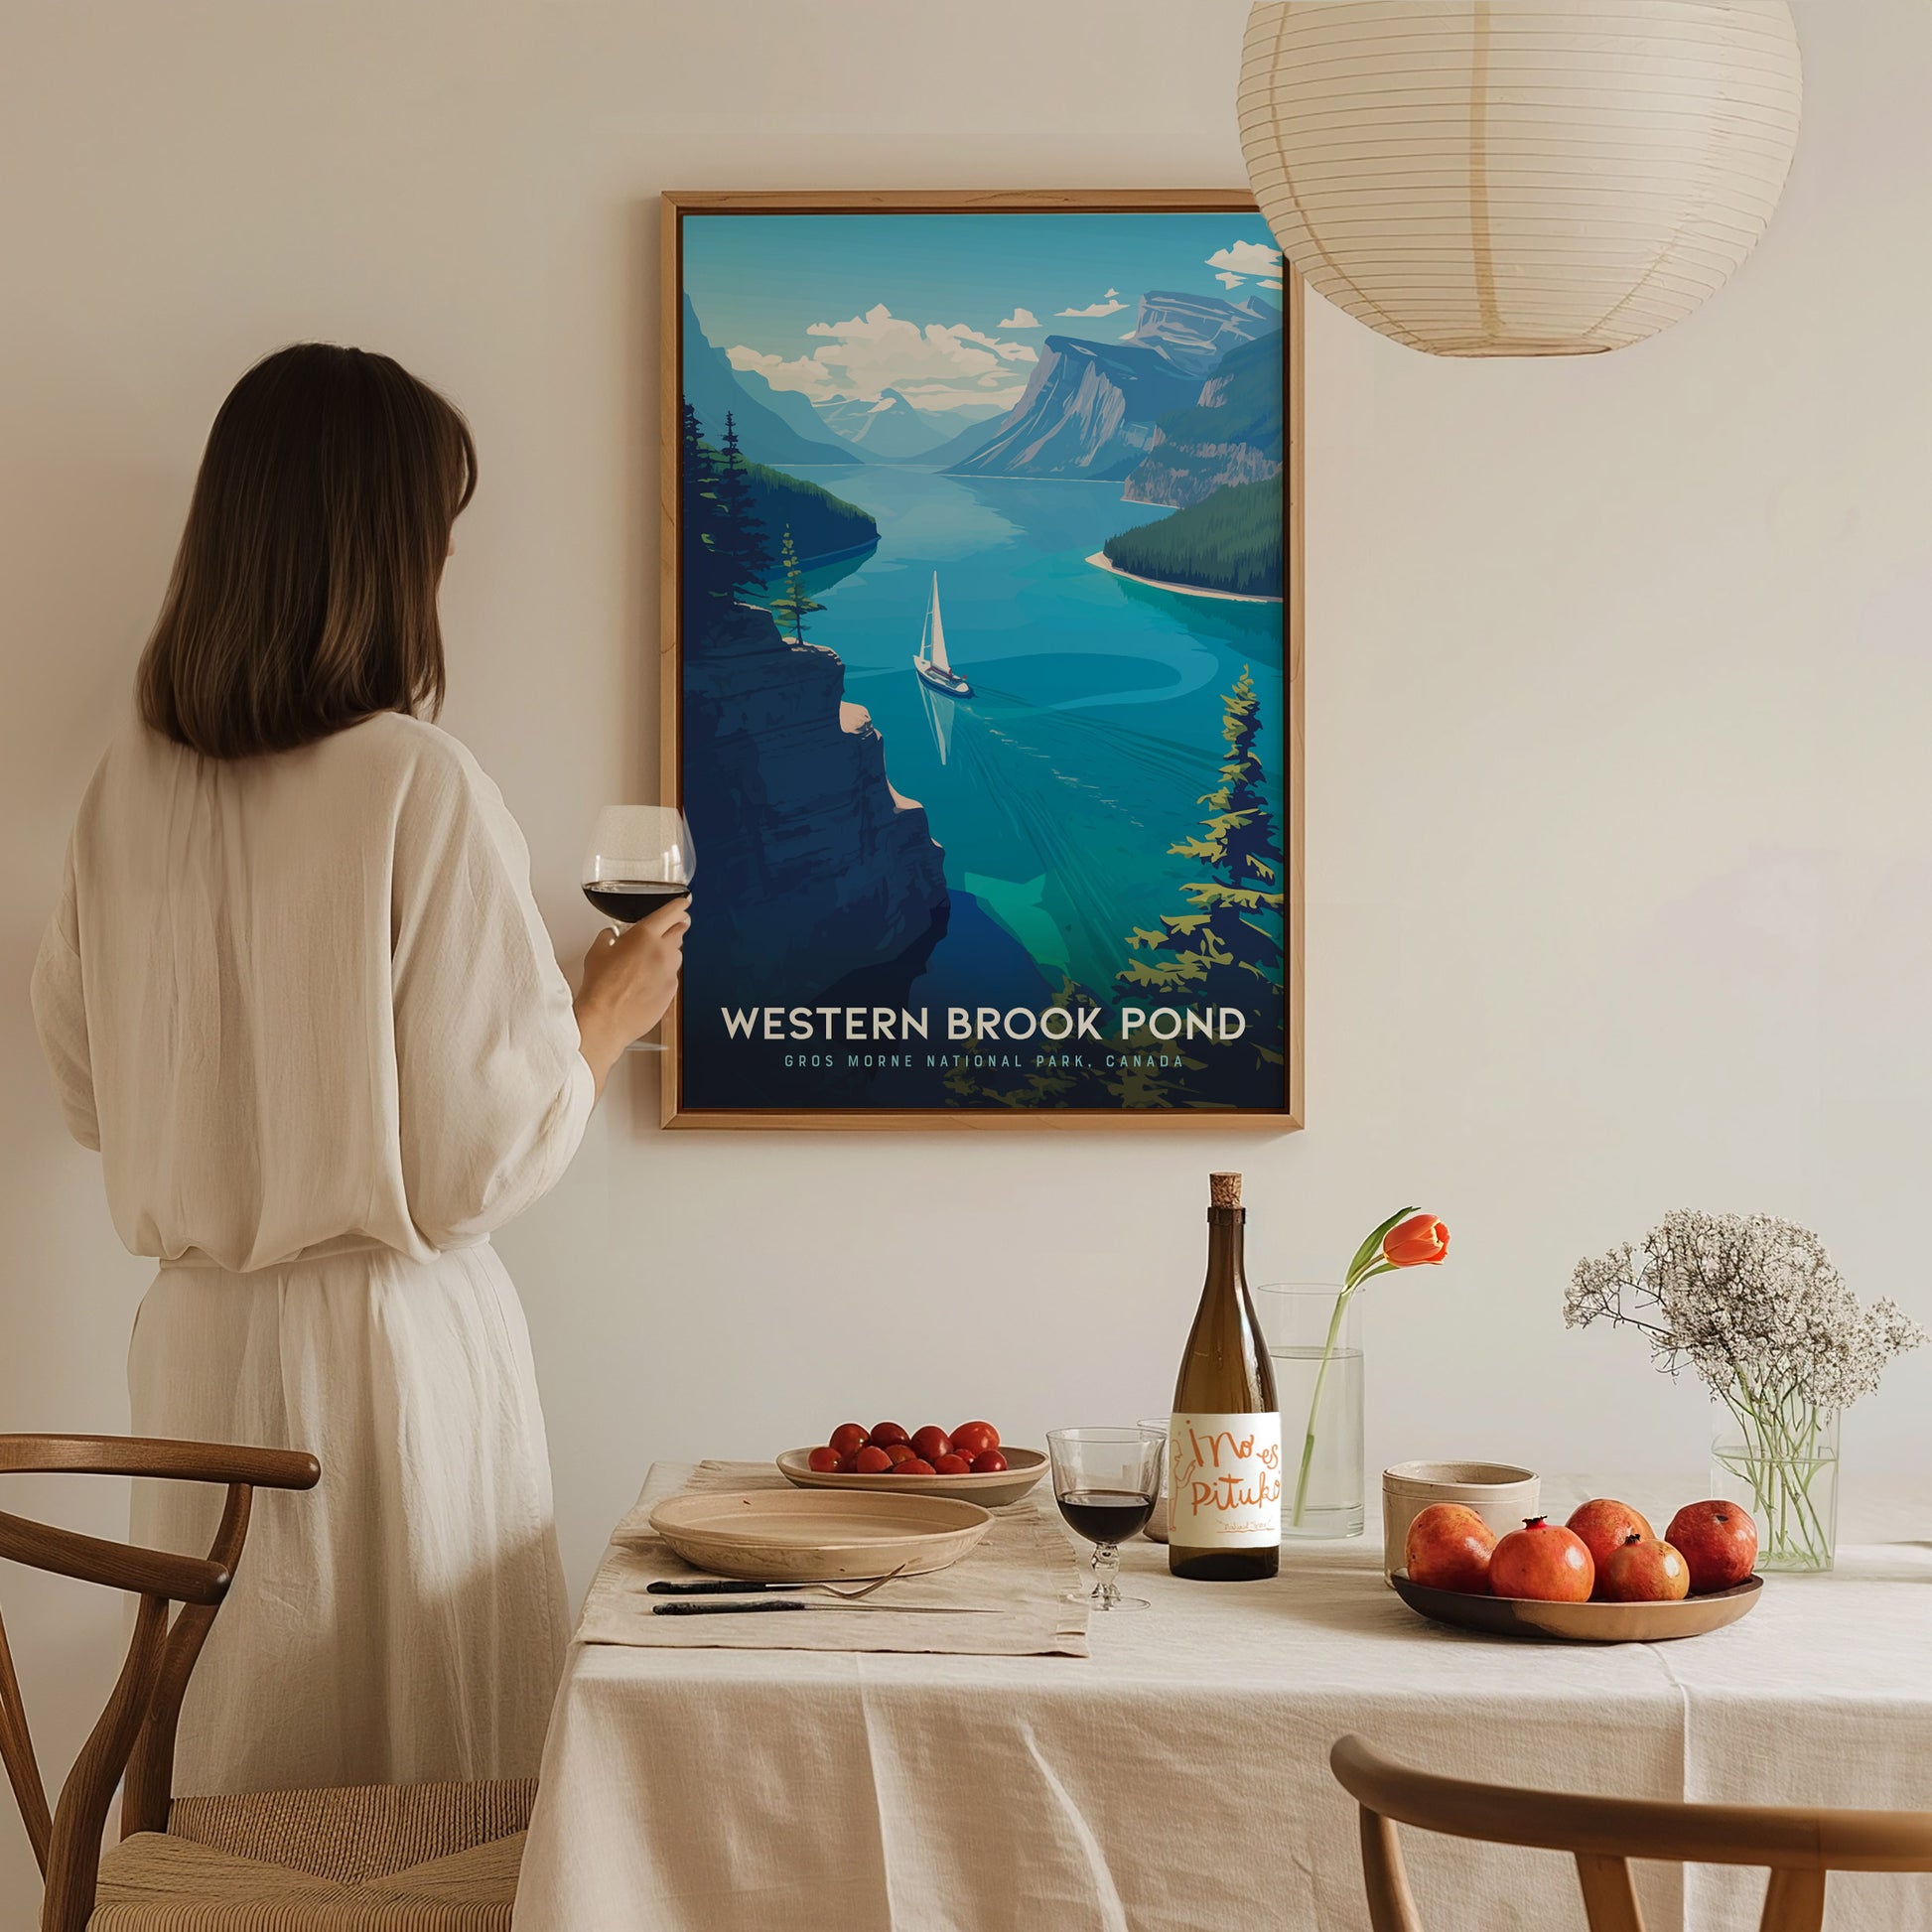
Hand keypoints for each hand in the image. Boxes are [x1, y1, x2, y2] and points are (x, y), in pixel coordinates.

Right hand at [574, 896, 689, 1094]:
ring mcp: (670, 973)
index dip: (679, 906)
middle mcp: (662, 952)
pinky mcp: (672, 992)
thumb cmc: (600, 987)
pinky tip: (647, 982)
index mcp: (645, 935)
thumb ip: (608, 937)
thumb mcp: (597, 952)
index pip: (671, 912)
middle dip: (675, 927)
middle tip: (669, 928)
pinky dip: (664, 975)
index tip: (683, 903)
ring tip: (649, 961)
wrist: (606, 1019)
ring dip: (668, 953)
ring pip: (677, 955)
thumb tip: (611, 935)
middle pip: (679, 931)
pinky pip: (672, 976)